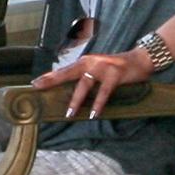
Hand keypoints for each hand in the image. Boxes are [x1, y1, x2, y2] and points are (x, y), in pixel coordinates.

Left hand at [39, 48, 159, 117]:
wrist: (140, 59)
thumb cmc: (117, 68)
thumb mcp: (98, 70)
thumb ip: (86, 77)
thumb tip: (71, 94)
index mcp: (85, 62)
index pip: (63, 70)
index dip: (49, 77)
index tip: (34, 84)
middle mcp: (90, 62)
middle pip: (67, 73)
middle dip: (52, 81)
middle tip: (38, 88)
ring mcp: (102, 67)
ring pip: (84, 84)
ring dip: (76, 100)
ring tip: (70, 113)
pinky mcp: (115, 74)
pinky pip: (104, 92)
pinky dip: (98, 103)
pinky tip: (94, 114)